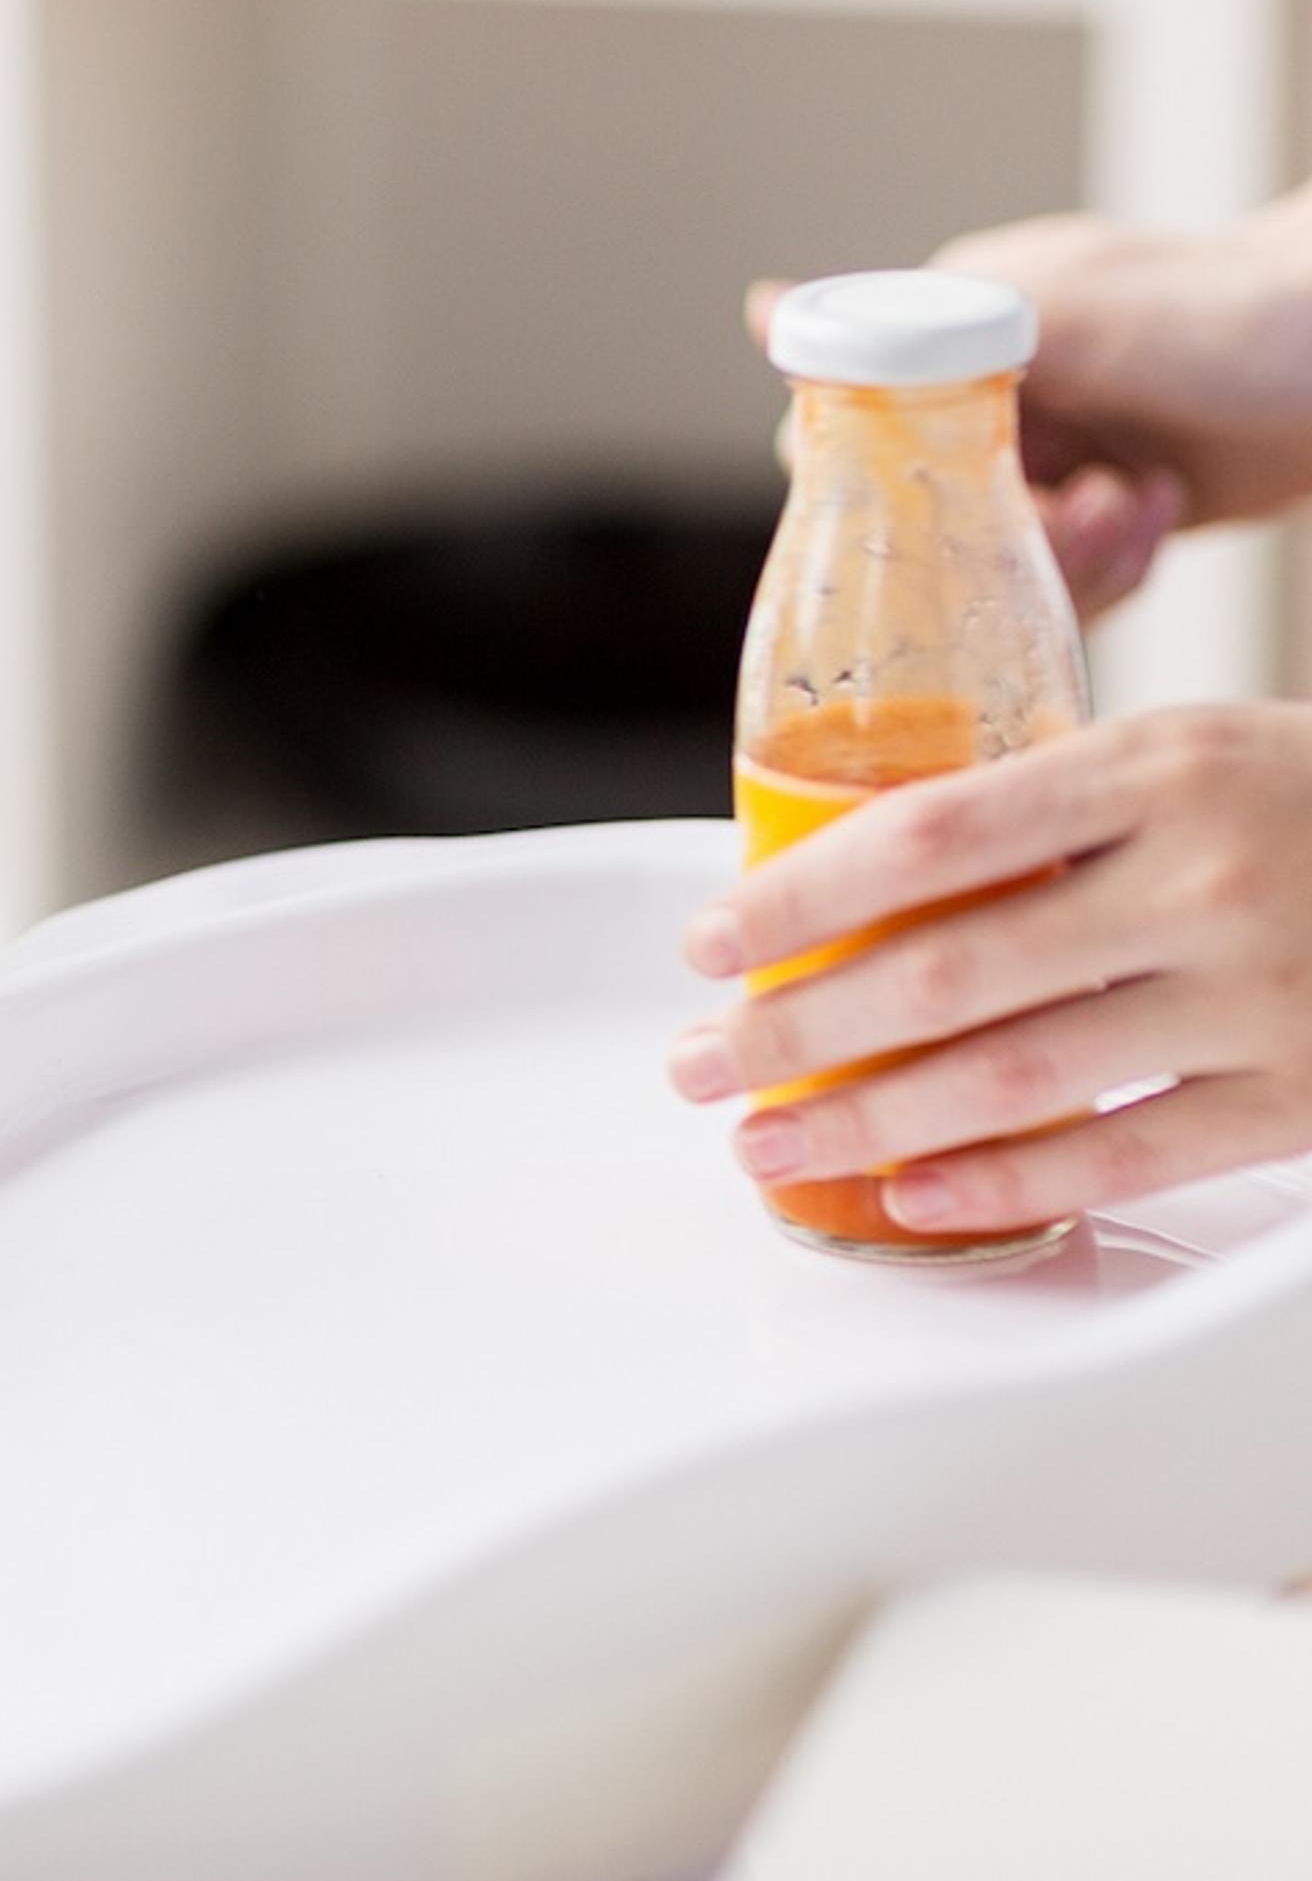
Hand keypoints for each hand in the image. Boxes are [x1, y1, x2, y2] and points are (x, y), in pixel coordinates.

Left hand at [669, 705, 1311, 1232]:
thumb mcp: (1200, 754)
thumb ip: (1059, 809)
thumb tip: (862, 880)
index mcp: (1162, 764)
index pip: (926, 832)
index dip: (797, 898)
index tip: (707, 947)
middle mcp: (1207, 875)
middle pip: (943, 970)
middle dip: (794, 1031)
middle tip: (699, 1066)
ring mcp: (1266, 994)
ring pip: (1013, 1077)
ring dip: (865, 1122)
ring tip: (768, 1144)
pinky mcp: (1311, 1097)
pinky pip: (1128, 1157)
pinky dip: (1003, 1183)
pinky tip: (914, 1196)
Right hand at [752, 201, 1311, 618]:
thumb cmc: (1240, 315)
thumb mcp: (1074, 321)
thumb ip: (924, 330)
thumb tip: (761, 310)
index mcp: (956, 331)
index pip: (849, 434)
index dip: (885, 491)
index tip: (951, 513)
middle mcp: (990, 396)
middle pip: (924, 513)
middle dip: (998, 538)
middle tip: (1087, 516)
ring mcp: (1052, 453)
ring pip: (993, 558)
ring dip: (1067, 557)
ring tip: (1141, 505)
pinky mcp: (1105, 506)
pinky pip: (1063, 578)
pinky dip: (1112, 565)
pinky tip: (1159, 510)